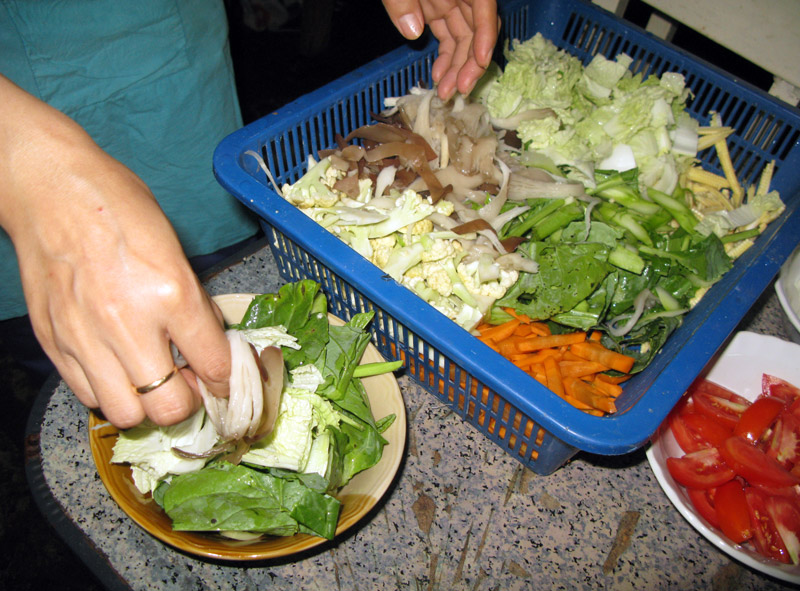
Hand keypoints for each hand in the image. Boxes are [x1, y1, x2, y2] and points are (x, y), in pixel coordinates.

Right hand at [0, 75, 229, 428]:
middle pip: (171, 407)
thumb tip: (211, 345)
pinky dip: (109, 393)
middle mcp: (129, 324)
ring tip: (152, 382)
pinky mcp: (54, 343)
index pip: (214, 366)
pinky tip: (118, 370)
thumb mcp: (175, 249)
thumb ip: (194, 303)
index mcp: (171, 294)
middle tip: (189, 384)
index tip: (225, 382)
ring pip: (127, 415)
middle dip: (189, 403)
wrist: (50, 189)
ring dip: (147, 406)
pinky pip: (87, 396)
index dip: (226, 381)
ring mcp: (86, 339)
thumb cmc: (119, 207)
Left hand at [382, 0, 498, 99]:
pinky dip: (445, 55)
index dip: (486, 36)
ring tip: (445, 92)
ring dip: (457, 66)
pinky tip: (437, 75)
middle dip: (470, 62)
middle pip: (477, 27)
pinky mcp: (435, 6)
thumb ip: (402, 0)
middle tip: (456, 90)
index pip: (484, 7)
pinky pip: (447, 33)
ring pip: (463, 36)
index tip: (480, 62)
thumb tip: (415, 31)